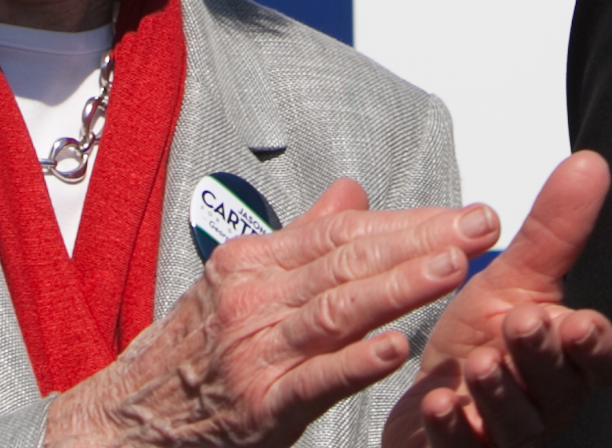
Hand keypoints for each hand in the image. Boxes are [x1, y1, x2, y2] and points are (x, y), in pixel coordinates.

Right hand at [47, 179, 500, 447]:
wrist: (129, 419)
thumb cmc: (192, 352)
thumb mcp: (240, 283)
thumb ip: (302, 239)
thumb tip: (352, 192)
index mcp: (254, 262)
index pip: (343, 231)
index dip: (407, 219)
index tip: (463, 211)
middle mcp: (253, 296)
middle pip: (349, 260)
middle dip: (422, 239)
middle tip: (481, 225)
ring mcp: (255, 349)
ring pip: (338, 309)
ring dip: (400, 286)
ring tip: (453, 267)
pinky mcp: (260, 404)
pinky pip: (315, 378)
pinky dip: (356, 361)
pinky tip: (396, 348)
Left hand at [384, 153, 611, 447]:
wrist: (432, 399)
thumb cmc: (481, 339)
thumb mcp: (514, 280)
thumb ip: (554, 230)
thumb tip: (590, 162)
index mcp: (566, 358)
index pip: (601, 358)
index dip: (596, 345)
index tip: (581, 321)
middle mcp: (546, 402)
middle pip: (557, 387)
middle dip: (540, 356)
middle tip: (519, 323)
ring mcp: (507, 435)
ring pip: (516, 424)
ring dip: (499, 395)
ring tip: (478, 363)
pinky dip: (453, 430)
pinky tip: (438, 405)